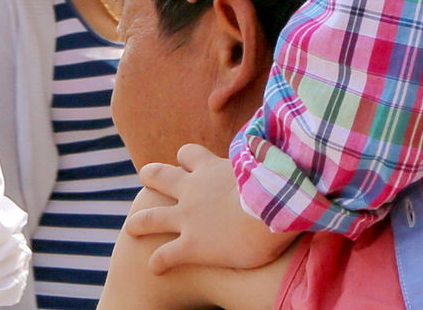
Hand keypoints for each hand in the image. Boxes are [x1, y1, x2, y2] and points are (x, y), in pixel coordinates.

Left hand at [123, 144, 295, 272]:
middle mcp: (193, 189)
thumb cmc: (279, 184)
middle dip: (152, 175)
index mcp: (212, 167)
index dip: (188, 158)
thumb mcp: (269, 162)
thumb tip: (291, 153)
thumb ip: (268, 158)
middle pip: (162, 176)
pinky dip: (158, 261)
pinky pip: (165, 255)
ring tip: (131, 226)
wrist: (272, 206)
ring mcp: (188, 217)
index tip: (186, 160)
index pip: (191, 154)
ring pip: (152, 217)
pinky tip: (154, 268)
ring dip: (140, 221)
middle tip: (145, 175)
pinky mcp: (191, 245)